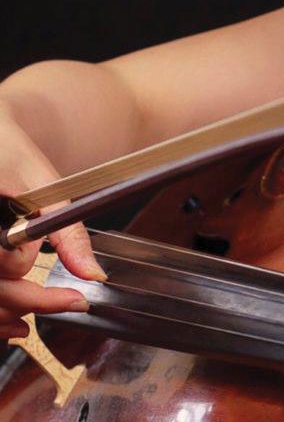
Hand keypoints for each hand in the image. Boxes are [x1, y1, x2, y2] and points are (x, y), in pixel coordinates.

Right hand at [0, 108, 105, 340]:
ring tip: (34, 317)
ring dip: (5, 314)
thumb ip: (66, 231)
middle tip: (69, 301)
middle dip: (28, 302)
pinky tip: (11, 316)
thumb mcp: (41, 184)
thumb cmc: (7, 148)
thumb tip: (92, 273)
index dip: (38, 292)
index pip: (5, 272)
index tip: (75, 300)